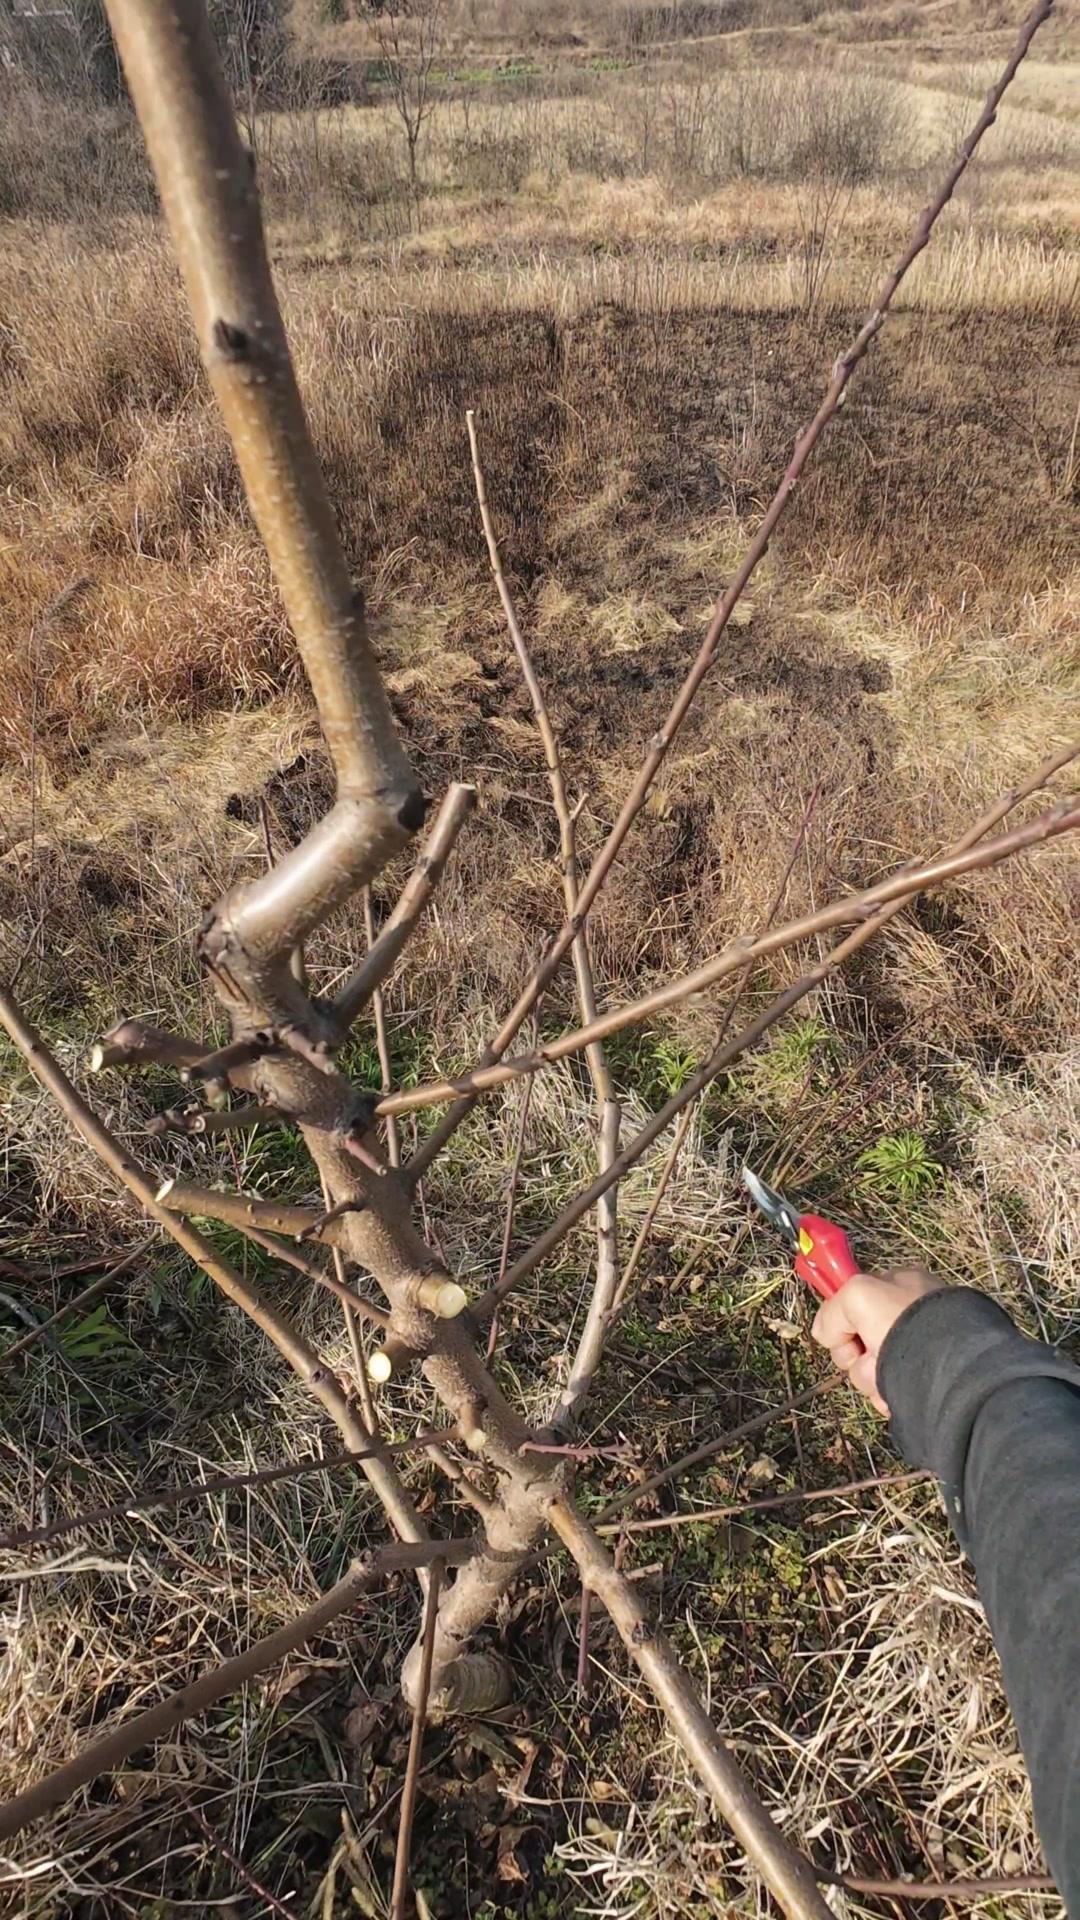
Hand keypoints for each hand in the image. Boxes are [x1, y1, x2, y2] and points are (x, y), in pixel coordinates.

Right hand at [811, 1267, 943, 1415]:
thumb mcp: (857, 1295)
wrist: (948, 1368)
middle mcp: (911, 1317)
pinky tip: (895, 1393)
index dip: (844, 1318)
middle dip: (855, 1353)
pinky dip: (885, 1394)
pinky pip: (887, 1390)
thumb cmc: (904, 1321)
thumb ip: (833, 1311)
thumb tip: (824, 1334)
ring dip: (869, 1376)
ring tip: (887, 1375)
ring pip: (868, 1367)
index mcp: (902, 1287)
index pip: (857, 1300)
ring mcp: (918, 1351)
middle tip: (866, 1353)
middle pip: (858, 1338)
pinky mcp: (923, 1382)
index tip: (841, 1332)